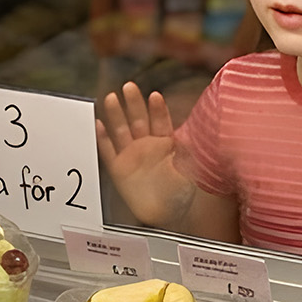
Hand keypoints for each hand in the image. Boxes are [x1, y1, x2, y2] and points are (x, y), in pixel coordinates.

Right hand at [95, 83, 193, 229]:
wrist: (171, 216)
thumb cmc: (185, 192)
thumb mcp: (193, 167)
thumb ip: (192, 149)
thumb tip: (204, 131)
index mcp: (165, 144)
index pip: (160, 121)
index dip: (157, 109)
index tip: (154, 95)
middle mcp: (147, 147)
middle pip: (138, 120)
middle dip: (133, 103)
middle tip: (128, 86)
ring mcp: (131, 157)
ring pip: (121, 131)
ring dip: (115, 115)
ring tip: (110, 98)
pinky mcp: (118, 170)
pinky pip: (108, 152)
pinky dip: (102, 139)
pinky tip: (97, 125)